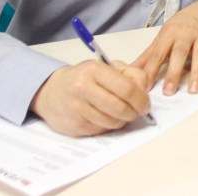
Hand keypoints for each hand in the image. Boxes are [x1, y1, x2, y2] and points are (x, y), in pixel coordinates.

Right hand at [30, 60, 150, 136]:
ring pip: (113, 122)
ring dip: (122, 120)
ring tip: (121, 112)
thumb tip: (145, 91)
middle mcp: (83, 89)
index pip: (126, 88)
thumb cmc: (84, 78)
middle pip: (121, 108)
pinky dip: (109, 125)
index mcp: (94, 70)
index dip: (141, 99)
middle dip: (135, 112)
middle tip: (138, 111)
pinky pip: (102, 130)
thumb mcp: (108, 67)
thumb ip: (131, 74)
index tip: (146, 104)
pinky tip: (105, 116)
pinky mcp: (74, 125)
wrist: (51, 91)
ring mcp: (77, 109)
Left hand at [132, 1, 197, 94]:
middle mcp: (186, 34)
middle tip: (169, 92)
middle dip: (174, 73)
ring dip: (197, 73)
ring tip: (193, 90)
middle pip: (180, 53)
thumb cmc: (181, 25)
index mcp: (170, 33)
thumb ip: (149, 55)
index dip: (151, 70)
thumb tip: (131, 70)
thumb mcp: (163, 36)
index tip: (146, 87)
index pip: (158, 54)